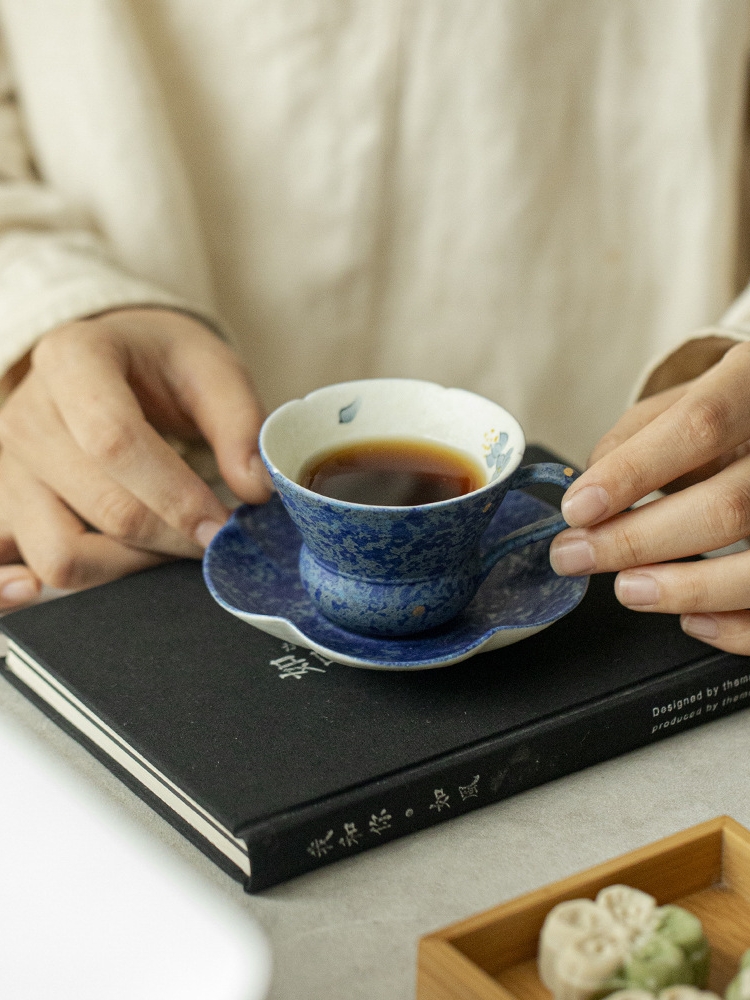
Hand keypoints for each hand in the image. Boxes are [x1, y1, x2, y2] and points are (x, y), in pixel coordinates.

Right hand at [0, 307, 271, 608]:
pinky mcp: (9, 510)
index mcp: (72, 359)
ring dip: (130, 566)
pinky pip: (26, 569)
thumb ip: (239, 422)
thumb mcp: (210, 366)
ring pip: (60, 554)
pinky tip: (107, 576)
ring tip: (172, 545)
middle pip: (100, 506)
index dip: (175, 495)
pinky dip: (67, 586)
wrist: (110, 358)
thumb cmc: (159, 362)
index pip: (115, 441)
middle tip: (216, 539)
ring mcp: (11, 469)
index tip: (221, 525)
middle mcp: (28, 416)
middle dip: (171, 537)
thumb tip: (255, 489)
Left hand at [549, 339, 749, 653]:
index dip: (634, 471)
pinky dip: (734, 627)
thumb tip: (588, 490)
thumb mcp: (684, 401)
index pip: (701, 425)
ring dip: (686, 590)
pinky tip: (692, 619)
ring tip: (627, 590)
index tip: (578, 508)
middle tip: (576, 556)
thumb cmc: (731, 415)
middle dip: (637, 542)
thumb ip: (634, 437)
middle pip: (727, 506)